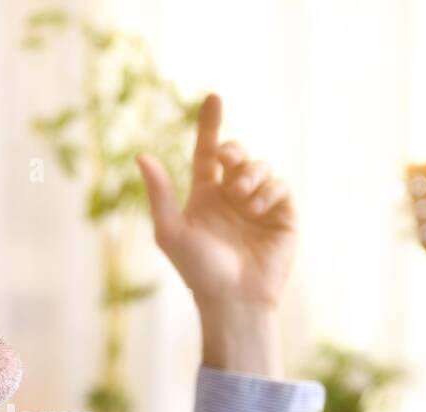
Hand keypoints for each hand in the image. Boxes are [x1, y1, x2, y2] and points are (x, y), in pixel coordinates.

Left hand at [137, 93, 295, 376]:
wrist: (233, 300)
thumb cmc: (197, 271)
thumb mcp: (171, 231)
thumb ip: (159, 193)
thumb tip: (141, 155)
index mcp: (205, 195)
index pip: (208, 151)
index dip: (210, 125)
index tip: (213, 97)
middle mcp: (233, 196)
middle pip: (238, 153)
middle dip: (234, 150)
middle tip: (228, 163)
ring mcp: (260, 204)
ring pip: (261, 166)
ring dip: (251, 174)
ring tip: (242, 197)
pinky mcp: (283, 215)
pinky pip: (281, 185)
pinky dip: (269, 191)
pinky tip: (257, 209)